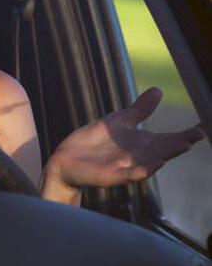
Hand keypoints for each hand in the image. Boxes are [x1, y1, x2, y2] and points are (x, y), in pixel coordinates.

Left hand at [42, 87, 203, 203]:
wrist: (66, 160)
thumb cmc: (94, 142)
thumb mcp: (118, 122)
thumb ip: (139, 110)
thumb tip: (158, 90)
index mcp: (141, 144)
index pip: (167, 139)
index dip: (184, 135)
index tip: (201, 128)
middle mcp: (137, 157)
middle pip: (162, 150)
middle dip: (178, 144)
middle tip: (195, 136)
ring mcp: (125, 167)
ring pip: (149, 162)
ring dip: (164, 155)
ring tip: (182, 146)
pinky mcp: (110, 175)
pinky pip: (129, 174)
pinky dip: (141, 170)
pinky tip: (154, 164)